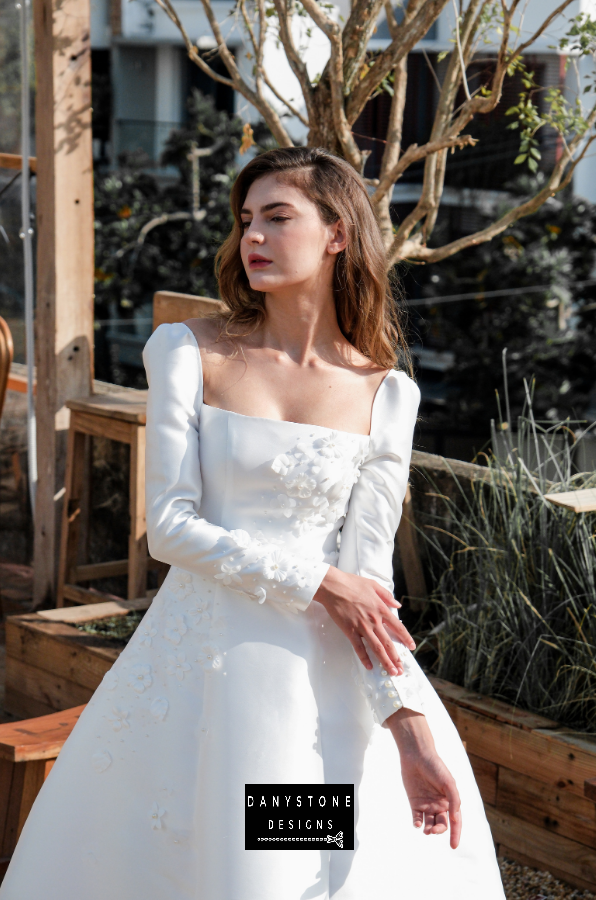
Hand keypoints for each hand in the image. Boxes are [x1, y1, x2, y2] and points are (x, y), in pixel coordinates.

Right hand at [313, 566, 415, 675]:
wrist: (333, 586)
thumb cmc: (352, 583)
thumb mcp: (373, 584)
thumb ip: (387, 595)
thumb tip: (398, 605)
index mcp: (381, 609)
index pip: (398, 627)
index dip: (406, 638)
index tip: (411, 647)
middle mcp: (374, 620)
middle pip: (388, 643)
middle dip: (396, 658)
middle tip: (401, 669)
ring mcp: (362, 627)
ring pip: (377, 648)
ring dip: (385, 661)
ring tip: (391, 672)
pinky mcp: (349, 631)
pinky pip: (358, 647)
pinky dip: (364, 658)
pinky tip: (369, 666)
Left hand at [386, 709, 461, 848]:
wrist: (417, 755)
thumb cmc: (435, 767)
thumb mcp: (448, 783)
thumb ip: (454, 800)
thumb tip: (455, 819)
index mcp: (450, 801)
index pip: (455, 821)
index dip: (456, 834)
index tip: (453, 846)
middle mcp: (439, 804)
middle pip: (441, 824)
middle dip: (439, 830)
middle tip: (434, 831)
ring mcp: (426, 804)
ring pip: (429, 823)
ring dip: (428, 829)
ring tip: (426, 830)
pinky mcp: (414, 802)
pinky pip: (416, 817)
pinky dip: (417, 823)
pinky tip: (417, 825)